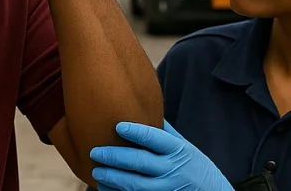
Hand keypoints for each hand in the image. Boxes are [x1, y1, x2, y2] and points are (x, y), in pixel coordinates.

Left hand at [90, 120, 234, 190]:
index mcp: (177, 149)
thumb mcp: (184, 145)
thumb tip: (141, 108)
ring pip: (136, 185)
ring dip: (113, 178)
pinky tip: (106, 188)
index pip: (155, 138)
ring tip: (97, 172)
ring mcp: (167, 188)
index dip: (135, 132)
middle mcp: (172, 169)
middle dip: (115, 157)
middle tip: (95, 152)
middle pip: (140, 162)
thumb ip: (163, 131)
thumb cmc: (194, 165)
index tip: (117, 126)